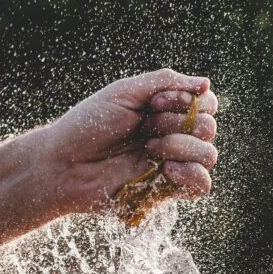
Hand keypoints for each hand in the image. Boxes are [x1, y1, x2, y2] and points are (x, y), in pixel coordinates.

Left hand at [44, 68, 218, 214]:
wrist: (64, 165)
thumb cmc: (87, 126)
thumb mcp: (125, 92)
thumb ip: (166, 82)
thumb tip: (207, 84)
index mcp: (164, 111)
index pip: (205, 104)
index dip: (189, 101)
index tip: (155, 103)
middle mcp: (171, 137)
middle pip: (208, 128)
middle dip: (180, 123)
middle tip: (147, 127)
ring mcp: (170, 164)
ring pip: (208, 156)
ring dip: (182, 147)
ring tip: (149, 148)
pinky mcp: (165, 191)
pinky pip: (201, 186)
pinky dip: (192, 174)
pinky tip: (167, 169)